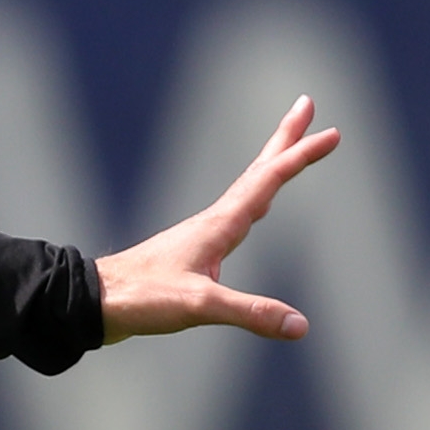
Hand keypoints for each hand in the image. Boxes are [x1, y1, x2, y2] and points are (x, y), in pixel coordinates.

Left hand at [97, 98, 334, 343]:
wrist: (96, 303)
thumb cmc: (142, 298)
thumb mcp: (200, 307)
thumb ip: (250, 313)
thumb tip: (300, 325)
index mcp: (219, 225)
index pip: (269, 180)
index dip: (302, 156)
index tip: (334, 133)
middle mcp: (213, 222)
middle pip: (258, 170)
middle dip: (285, 138)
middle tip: (306, 104)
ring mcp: (203, 236)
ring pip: (247, 190)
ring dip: (271, 165)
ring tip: (288, 150)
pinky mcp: (193, 253)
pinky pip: (236, 215)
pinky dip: (254, 200)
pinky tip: (253, 211)